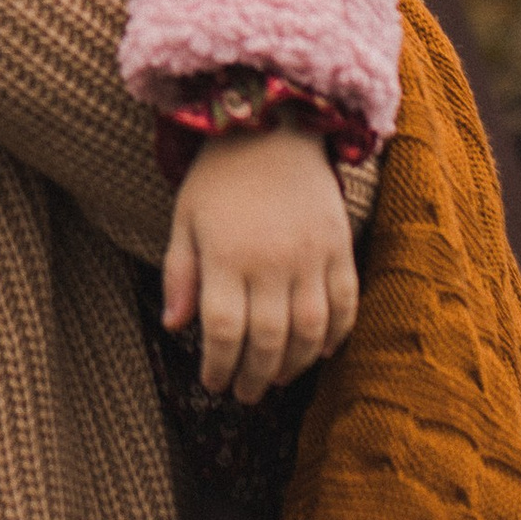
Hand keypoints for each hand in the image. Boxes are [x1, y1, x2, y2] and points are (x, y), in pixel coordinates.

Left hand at [160, 127, 358, 401]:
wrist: (273, 126)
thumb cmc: (219, 176)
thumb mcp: (184, 219)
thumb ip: (180, 273)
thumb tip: (175, 326)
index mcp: (227, 255)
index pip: (223, 329)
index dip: (218, 365)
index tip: (213, 382)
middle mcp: (271, 260)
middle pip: (268, 338)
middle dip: (255, 375)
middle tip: (246, 393)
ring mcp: (311, 254)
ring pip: (310, 330)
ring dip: (295, 364)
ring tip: (278, 378)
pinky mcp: (339, 246)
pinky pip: (346, 302)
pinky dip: (337, 334)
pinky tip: (320, 352)